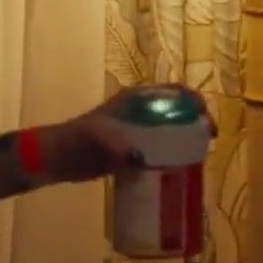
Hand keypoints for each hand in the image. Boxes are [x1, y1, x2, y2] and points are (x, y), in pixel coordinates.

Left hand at [47, 87, 214, 181]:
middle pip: (177, 110)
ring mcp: (137, 130)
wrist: (55, 159)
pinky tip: (180, 170)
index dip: (193, 101)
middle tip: (207, 141)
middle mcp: (140, 111)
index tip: (205, 119)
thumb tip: (139, 158)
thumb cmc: (75, 142)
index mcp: (135, 99)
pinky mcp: (132, 149)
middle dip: (195, 122)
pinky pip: (160, 148)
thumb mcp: (95, 139)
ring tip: (200, 156)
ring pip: (170, 129)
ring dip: (186, 139)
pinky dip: (172, 155)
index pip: (173, 92)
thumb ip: (115, 146)